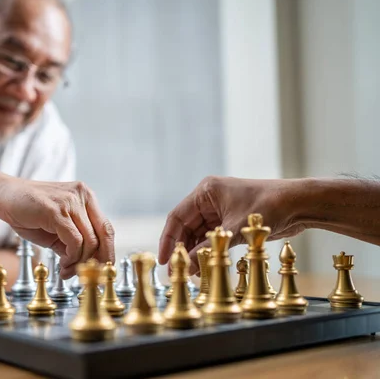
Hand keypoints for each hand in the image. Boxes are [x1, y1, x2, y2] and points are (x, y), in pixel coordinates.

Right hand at [0, 177, 114, 278]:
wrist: (2, 196)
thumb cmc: (28, 212)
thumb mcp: (56, 228)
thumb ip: (73, 241)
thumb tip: (86, 264)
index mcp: (86, 198)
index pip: (106, 229)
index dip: (107, 252)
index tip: (100, 270)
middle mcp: (82, 196)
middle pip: (103, 235)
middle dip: (96, 260)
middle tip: (83, 275)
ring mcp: (70, 202)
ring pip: (89, 241)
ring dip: (79, 262)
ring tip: (66, 270)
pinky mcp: (56, 211)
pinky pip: (74, 241)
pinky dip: (71, 257)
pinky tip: (62, 263)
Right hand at [158, 176, 305, 274]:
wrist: (298, 204)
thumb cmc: (269, 206)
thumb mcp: (236, 229)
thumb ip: (210, 247)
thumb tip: (189, 264)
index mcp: (205, 191)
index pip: (177, 217)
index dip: (168, 239)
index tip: (164, 258)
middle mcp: (209, 199)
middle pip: (186, 227)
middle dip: (182, 248)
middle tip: (176, 270)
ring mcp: (219, 210)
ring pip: (198, 234)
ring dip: (194, 252)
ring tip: (190, 271)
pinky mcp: (230, 220)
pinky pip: (212, 237)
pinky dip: (207, 250)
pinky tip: (203, 265)